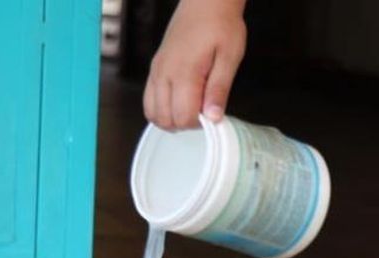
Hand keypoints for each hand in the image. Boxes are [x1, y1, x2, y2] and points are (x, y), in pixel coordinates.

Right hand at [144, 0, 246, 129]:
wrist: (206, 2)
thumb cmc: (220, 25)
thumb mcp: (230, 56)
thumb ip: (219, 89)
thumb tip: (213, 118)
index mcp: (185, 72)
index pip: (183, 117)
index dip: (199, 124)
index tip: (212, 114)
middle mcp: (165, 73)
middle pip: (165, 119)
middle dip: (185, 123)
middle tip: (203, 113)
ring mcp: (157, 71)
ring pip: (152, 113)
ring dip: (171, 119)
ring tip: (192, 109)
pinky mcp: (155, 68)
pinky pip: (149, 99)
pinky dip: (161, 109)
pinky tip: (179, 103)